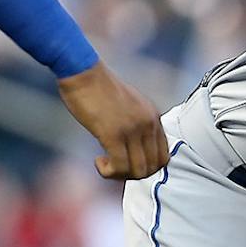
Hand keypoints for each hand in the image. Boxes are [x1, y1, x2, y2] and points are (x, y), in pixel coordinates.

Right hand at [56, 62, 168, 180]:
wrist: (82, 71)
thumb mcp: (127, 105)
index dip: (147, 167)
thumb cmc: (97, 88)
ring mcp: (132, 129)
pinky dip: (108, 172)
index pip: (163, 156)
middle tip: (114, 167)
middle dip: (134, 174)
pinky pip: (119, 166)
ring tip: (105, 164)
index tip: (127, 162)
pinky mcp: (113, 134)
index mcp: (153, 116)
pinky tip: (98, 161)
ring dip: (120, 175)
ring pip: (138, 171)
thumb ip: (135, 124)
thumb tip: (132, 149)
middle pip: (154, 167)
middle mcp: (148, 123)